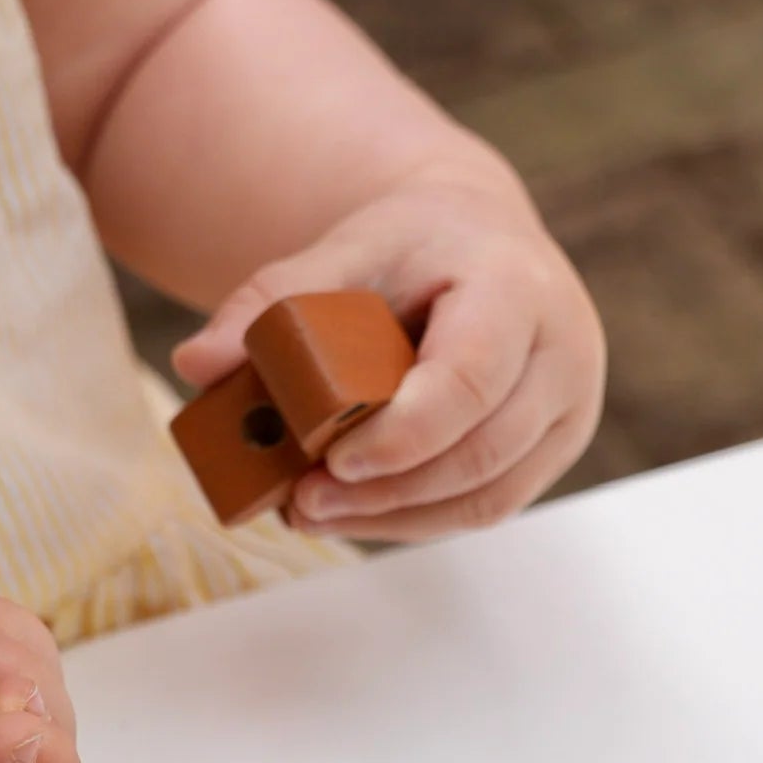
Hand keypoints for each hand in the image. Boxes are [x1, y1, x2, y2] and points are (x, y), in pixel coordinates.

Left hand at [171, 173, 605, 542]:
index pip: (471, 378)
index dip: (405, 433)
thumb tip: (196, 363)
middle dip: (389, 490)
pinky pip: (486, 506)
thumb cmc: (412, 247)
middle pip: (481, 450)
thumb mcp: (345, 249)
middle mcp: (563, 352)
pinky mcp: (551, 450)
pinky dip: (416, 519)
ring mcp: (567, 409)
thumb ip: (273, 301)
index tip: (333, 460)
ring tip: (312, 512)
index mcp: (519, 287)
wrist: (479, 243)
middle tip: (302, 502)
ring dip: (396, 518)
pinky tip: (355, 513)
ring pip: (487, 495)